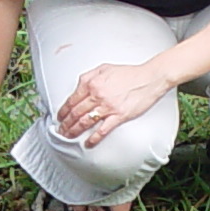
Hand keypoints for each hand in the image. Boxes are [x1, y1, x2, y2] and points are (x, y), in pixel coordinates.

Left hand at [57, 63, 172, 147]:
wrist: (149, 78)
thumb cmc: (129, 73)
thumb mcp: (104, 68)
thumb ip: (89, 76)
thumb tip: (79, 86)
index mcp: (91, 83)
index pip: (72, 100)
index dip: (63, 111)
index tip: (60, 117)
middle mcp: (97, 95)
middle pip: (75, 113)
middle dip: (65, 123)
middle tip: (61, 130)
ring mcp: (107, 107)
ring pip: (85, 122)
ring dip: (74, 131)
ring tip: (68, 136)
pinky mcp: (118, 116)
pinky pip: (102, 129)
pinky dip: (94, 138)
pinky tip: (88, 142)